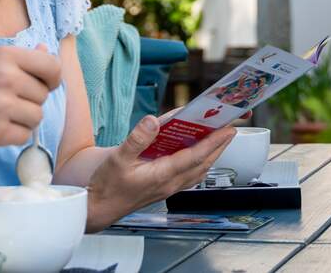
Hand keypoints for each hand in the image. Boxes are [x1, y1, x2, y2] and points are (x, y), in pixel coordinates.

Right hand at [0, 45, 62, 152]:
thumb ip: (18, 59)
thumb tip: (48, 51)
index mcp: (5, 55)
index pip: (52, 66)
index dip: (52, 78)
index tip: (44, 85)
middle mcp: (6, 77)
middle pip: (43, 95)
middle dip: (29, 101)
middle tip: (3, 102)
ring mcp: (1, 106)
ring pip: (36, 117)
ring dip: (22, 120)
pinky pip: (23, 137)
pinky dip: (12, 136)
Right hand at [84, 116, 235, 231]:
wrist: (99, 210)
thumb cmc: (107, 187)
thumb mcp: (117, 159)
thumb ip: (137, 139)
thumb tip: (154, 121)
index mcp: (162, 175)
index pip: (196, 156)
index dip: (214, 142)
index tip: (228, 129)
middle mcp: (170, 184)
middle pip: (204, 164)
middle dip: (220, 146)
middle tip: (231, 128)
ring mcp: (169, 188)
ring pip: (199, 171)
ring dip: (212, 155)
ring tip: (219, 139)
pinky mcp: (164, 189)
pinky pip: (190, 176)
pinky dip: (200, 163)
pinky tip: (198, 156)